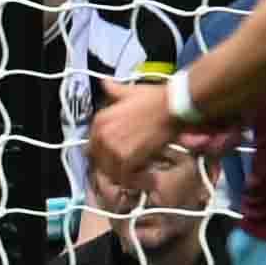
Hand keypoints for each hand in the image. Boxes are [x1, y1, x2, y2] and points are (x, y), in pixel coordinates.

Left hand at [84, 78, 187, 202]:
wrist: (173, 107)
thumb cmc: (156, 100)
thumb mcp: (129, 92)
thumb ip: (114, 90)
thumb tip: (106, 83)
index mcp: (100, 119)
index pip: (92, 146)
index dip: (104, 154)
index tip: (115, 159)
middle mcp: (102, 134)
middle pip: (99, 161)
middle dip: (113, 167)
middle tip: (128, 170)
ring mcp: (112, 147)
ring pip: (111, 172)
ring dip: (124, 176)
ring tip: (138, 175)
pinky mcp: (126, 158)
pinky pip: (124, 177)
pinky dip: (134, 181)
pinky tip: (146, 176)